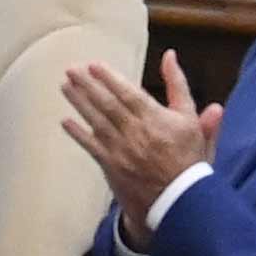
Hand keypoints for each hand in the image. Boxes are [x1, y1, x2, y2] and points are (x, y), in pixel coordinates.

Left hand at [56, 53, 220, 222]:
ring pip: (96, 121)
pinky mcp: (112, 167)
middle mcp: (135, 132)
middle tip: (71, 69)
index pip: (127, 92)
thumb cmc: (188, 156)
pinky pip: (91, 147)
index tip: (93, 65)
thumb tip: (170, 56)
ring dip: (79, 103)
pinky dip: (78, 134)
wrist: (180, 198)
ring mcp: (121, 150)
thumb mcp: (190, 117)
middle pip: (106, 104)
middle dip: (87, 85)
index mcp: (155, 118)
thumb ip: (179, 85)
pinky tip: (65, 121)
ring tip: (65, 87)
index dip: (108, 78)